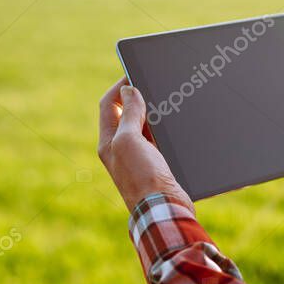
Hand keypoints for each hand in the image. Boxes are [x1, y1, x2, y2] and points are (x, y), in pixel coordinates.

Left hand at [98, 77, 194, 213]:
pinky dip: (164, 129)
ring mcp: (139, 158)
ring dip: (154, 113)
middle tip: (154, 85)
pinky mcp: (157, 165)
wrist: (165, 210)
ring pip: (144, 126)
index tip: (135, 73)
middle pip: (126, 114)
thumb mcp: (130, 140)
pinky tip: (175, 124)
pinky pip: (158, 140)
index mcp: (108, 142)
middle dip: (139, 98)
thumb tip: (129, 90)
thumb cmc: (143, 178)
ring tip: (167, 101)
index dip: (121, 86)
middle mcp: (121, 149)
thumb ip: (129, 114)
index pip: (109, 104)